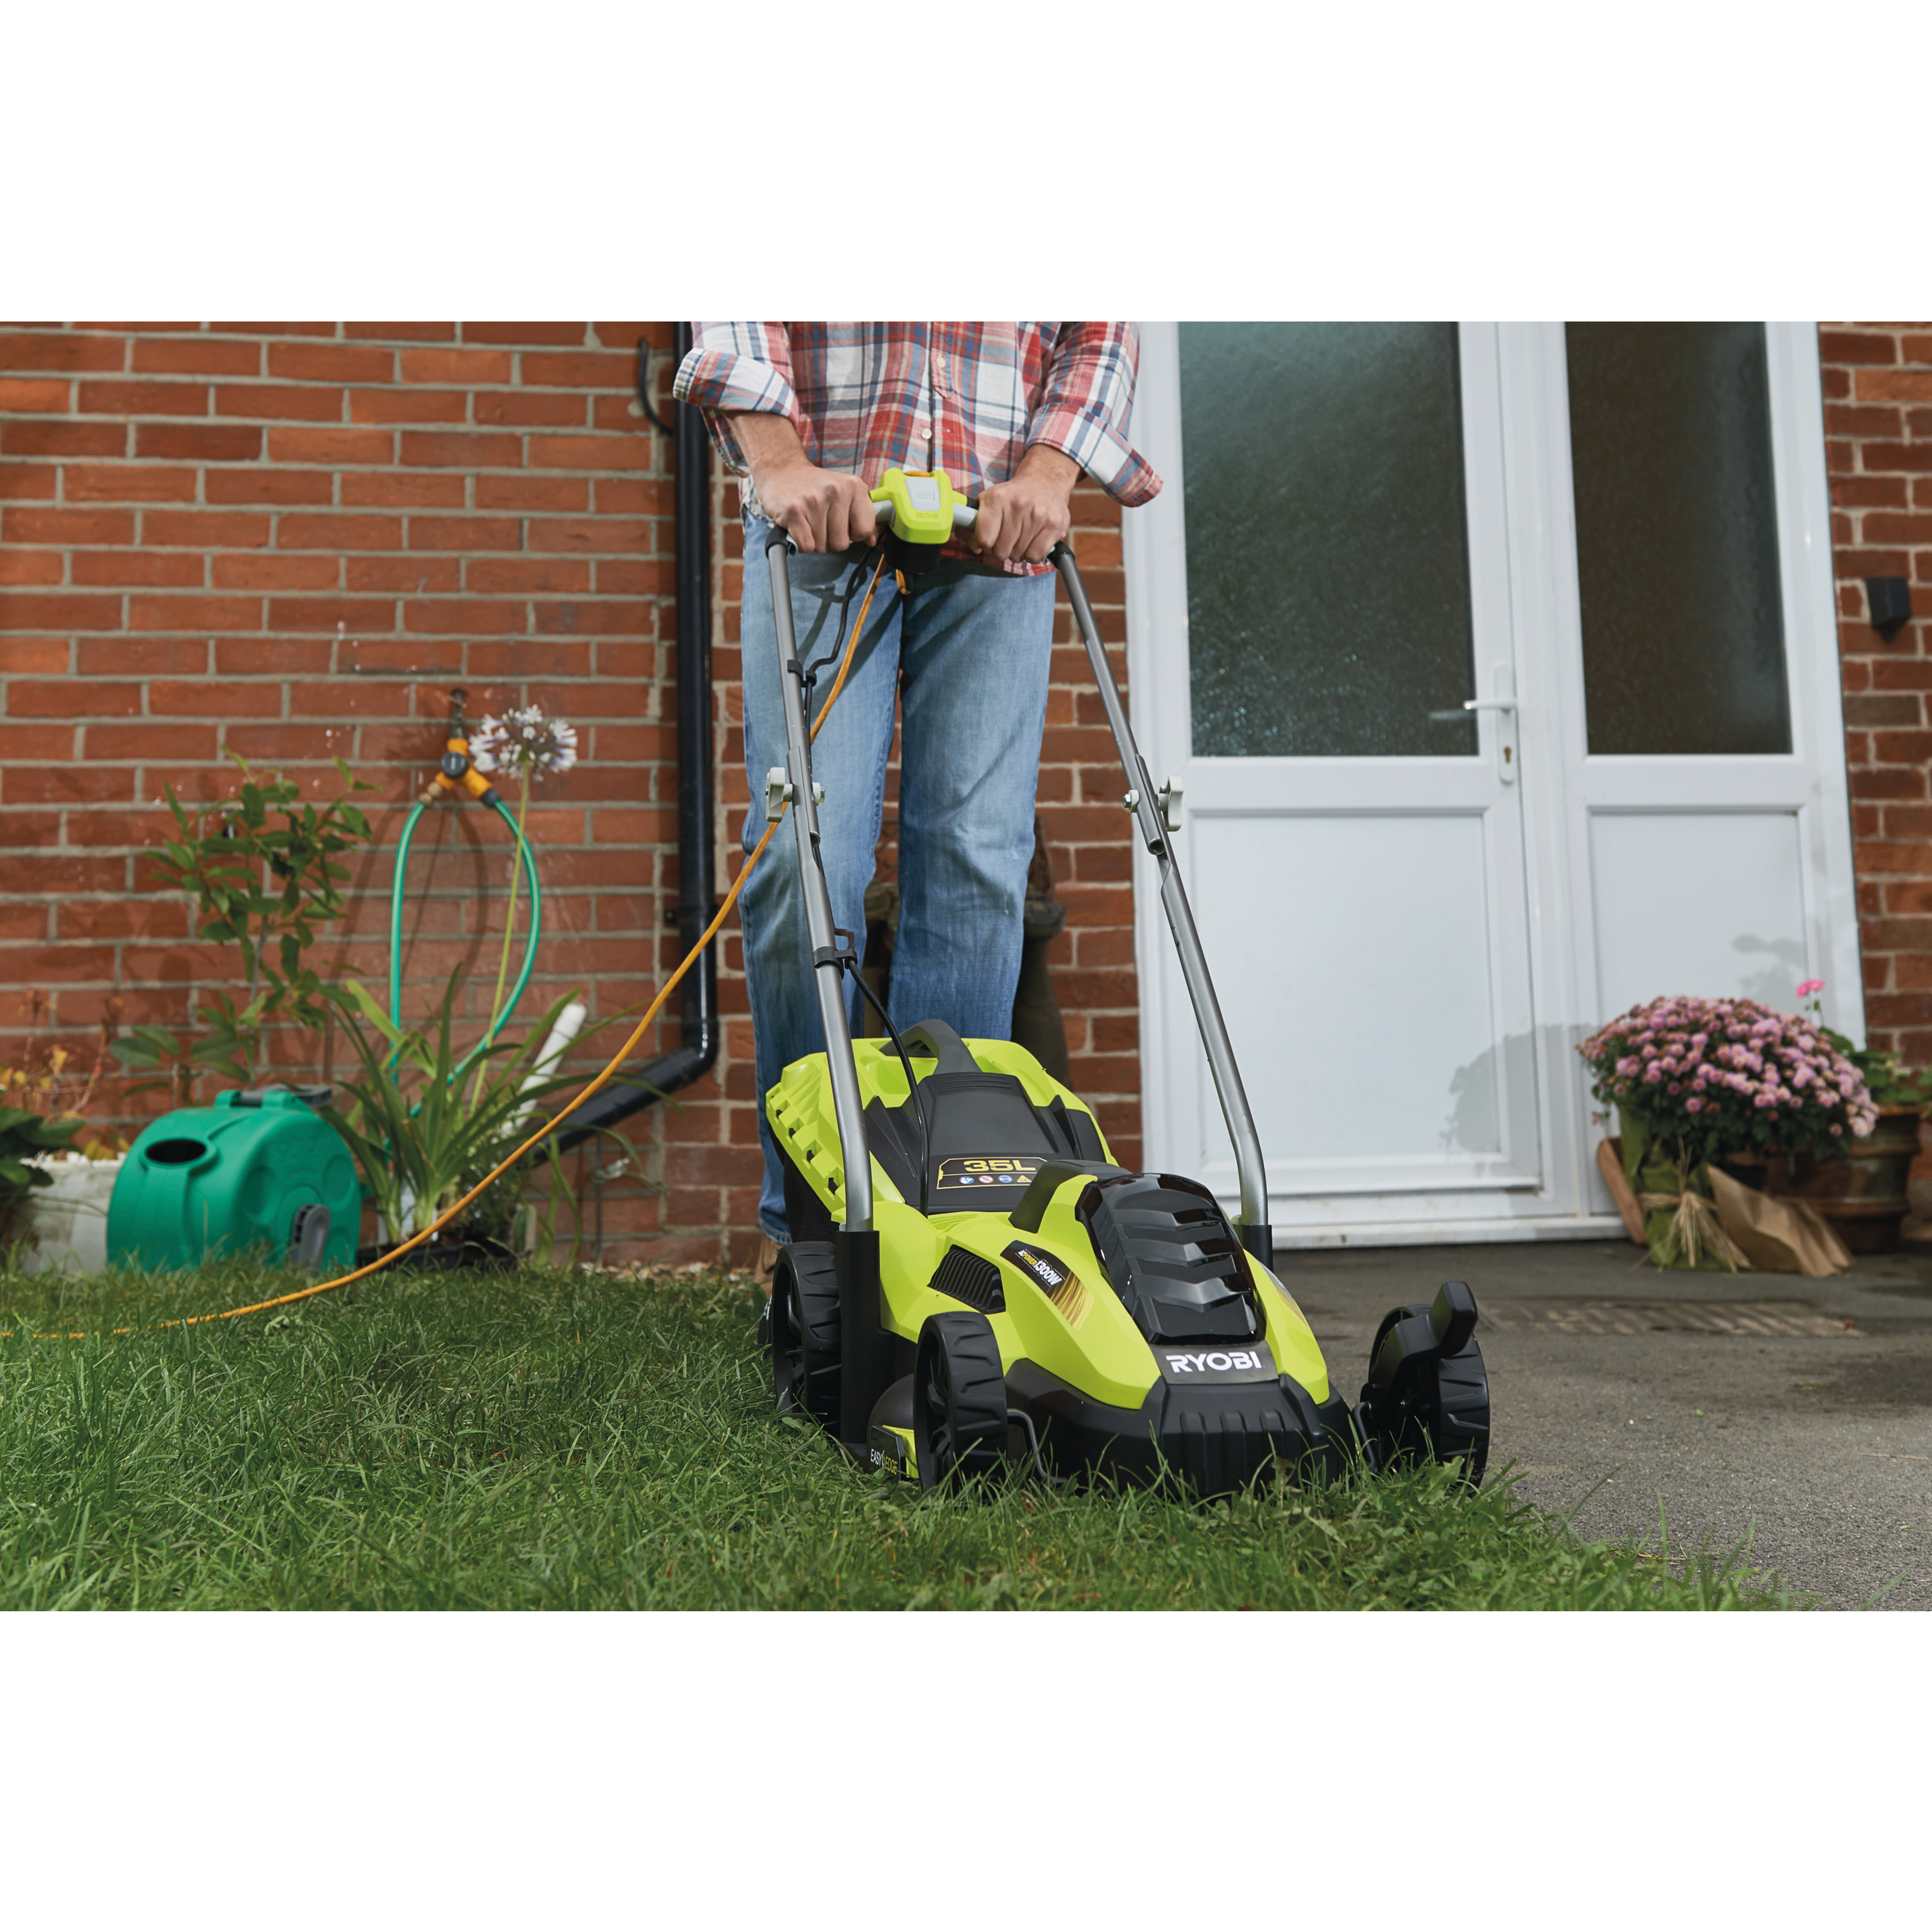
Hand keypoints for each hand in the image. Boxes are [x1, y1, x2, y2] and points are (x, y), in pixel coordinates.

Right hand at [730, 410, 877, 553]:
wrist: (781, 469)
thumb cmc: (814, 486)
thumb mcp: (844, 492)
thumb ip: (862, 515)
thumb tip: (873, 541)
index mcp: (854, 486)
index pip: (865, 530)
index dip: (853, 534)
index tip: (842, 525)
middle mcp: (836, 491)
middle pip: (842, 543)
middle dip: (830, 540)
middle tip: (820, 522)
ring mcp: (814, 501)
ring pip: (823, 546)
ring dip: (814, 540)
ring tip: (808, 521)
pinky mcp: (794, 511)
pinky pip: (807, 546)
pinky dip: (801, 543)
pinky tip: (798, 526)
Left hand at [968, 445, 1079, 564]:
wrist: (1045, 481)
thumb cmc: (1012, 497)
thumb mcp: (988, 501)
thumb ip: (971, 525)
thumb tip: (975, 547)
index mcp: (996, 498)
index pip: (983, 539)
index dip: (984, 542)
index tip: (989, 536)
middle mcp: (1017, 505)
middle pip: (1000, 552)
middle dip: (1001, 548)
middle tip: (1007, 535)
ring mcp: (1037, 516)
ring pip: (1017, 556)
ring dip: (1017, 550)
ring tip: (1021, 534)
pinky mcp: (1054, 526)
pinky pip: (1034, 557)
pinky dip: (1032, 554)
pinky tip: (1033, 540)